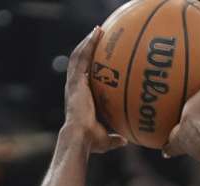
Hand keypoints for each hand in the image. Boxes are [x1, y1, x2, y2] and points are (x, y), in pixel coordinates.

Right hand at [63, 27, 126, 153]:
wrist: (80, 137)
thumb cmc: (91, 141)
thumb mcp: (106, 139)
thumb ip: (115, 138)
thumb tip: (126, 140)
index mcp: (80, 98)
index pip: (84, 78)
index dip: (89, 67)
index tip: (98, 59)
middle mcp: (75, 88)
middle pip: (80, 63)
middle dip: (88, 49)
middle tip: (99, 37)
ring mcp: (74, 83)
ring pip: (78, 57)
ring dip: (88, 43)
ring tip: (98, 30)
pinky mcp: (75, 81)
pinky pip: (80, 58)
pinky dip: (87, 45)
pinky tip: (96, 34)